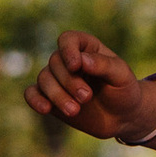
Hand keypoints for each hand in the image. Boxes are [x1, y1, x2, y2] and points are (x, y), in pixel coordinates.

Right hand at [28, 30, 144, 139]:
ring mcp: (57, 79)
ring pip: (44, 79)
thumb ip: (104, 65)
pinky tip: (45, 109)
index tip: (76, 66)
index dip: (68, 50)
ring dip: (57, 95)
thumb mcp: (121, 76)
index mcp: (86, 47)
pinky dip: (34, 100)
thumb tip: (81, 60)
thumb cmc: (124, 90)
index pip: (68, 39)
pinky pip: (31, 94)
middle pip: (55, 63)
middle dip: (69, 81)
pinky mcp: (50, 98)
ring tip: (75, 111)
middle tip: (86, 97)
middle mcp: (68, 60)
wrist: (122, 117)